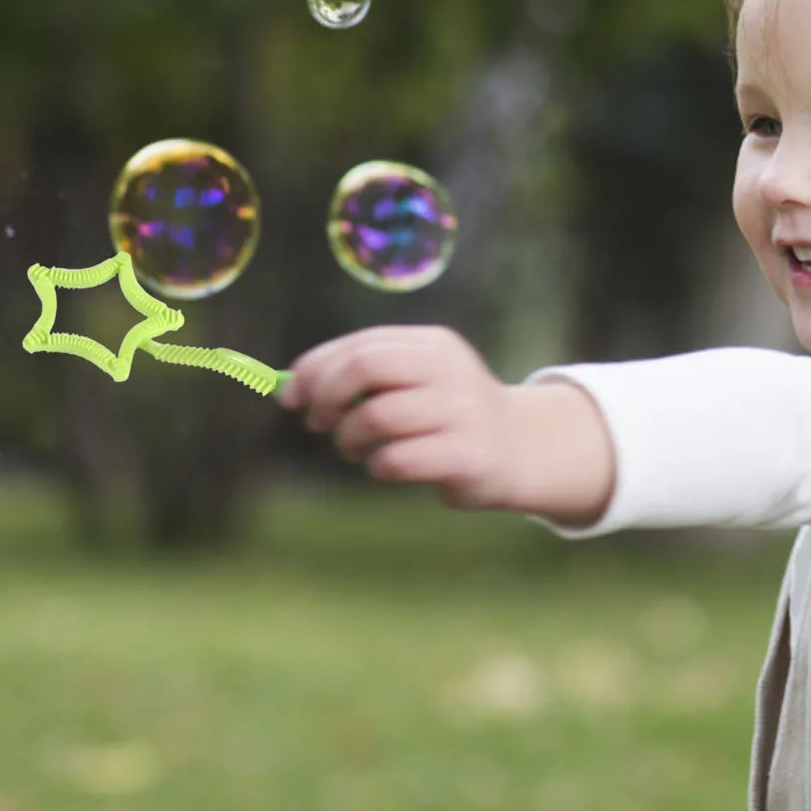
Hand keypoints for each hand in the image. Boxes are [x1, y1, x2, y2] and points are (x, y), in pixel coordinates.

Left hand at [277, 325, 615, 522]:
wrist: (520, 450)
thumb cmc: (449, 415)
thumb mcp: (418, 381)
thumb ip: (367, 376)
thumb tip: (293, 386)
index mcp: (433, 344)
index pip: (361, 345)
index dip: (316, 369)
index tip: (290, 394)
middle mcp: (450, 370)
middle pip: (365, 368)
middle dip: (326, 396)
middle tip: (317, 421)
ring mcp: (462, 411)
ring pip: (375, 416)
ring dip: (348, 437)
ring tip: (352, 448)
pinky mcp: (467, 454)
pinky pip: (396, 458)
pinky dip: (377, 466)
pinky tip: (385, 466)